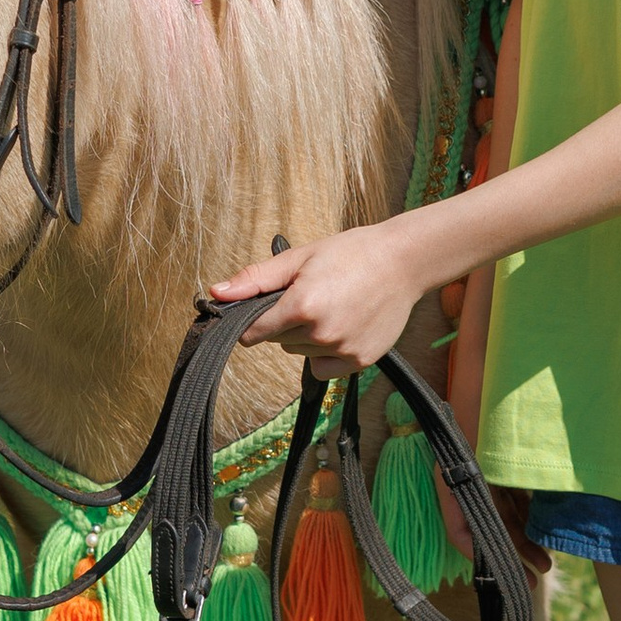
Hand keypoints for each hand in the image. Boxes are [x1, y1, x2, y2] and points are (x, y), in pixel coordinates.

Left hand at [211, 222, 426, 371]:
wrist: (403, 261)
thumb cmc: (351, 253)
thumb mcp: (299, 258)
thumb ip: (256, 279)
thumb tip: (216, 293)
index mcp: (301, 305)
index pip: (254, 332)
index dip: (255, 321)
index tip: (269, 309)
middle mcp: (321, 332)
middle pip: (278, 341)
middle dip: (286, 322)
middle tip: (313, 295)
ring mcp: (342, 349)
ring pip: (300, 353)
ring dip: (307, 337)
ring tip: (332, 307)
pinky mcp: (359, 361)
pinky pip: (323, 367)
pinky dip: (326, 353)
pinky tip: (342, 327)